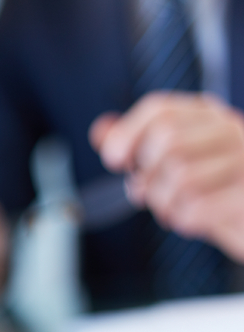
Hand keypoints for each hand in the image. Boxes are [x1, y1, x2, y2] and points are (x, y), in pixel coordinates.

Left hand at [91, 92, 243, 261]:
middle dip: (145, 175)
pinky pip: (198, 207)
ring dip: (162, 202)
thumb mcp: (171, 164)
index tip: (115, 161)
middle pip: (168, 140)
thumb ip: (136, 145)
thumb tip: (100, 131)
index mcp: (207, 117)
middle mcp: (230, 130)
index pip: (160, 110)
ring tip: (170, 210)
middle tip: (144, 194)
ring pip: (181, 176)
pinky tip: (191, 221)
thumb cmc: (209, 191)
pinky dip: (182, 220)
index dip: (127, 135)